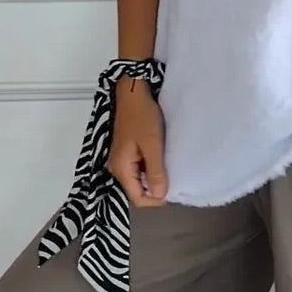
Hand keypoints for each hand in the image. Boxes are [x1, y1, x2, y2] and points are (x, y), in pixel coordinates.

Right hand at [107, 77, 167, 207]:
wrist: (134, 92)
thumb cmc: (142, 115)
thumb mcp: (152, 144)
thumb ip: (155, 171)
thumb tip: (160, 195)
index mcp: (121, 168)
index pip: (138, 199)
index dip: (156, 199)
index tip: (173, 188)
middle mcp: (118, 167)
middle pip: (138, 190)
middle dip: (156, 188)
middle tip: (174, 176)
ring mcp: (122, 159)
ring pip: (140, 178)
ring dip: (155, 176)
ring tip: (169, 165)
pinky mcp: (128, 150)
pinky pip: (140, 167)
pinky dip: (152, 165)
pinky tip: (162, 156)